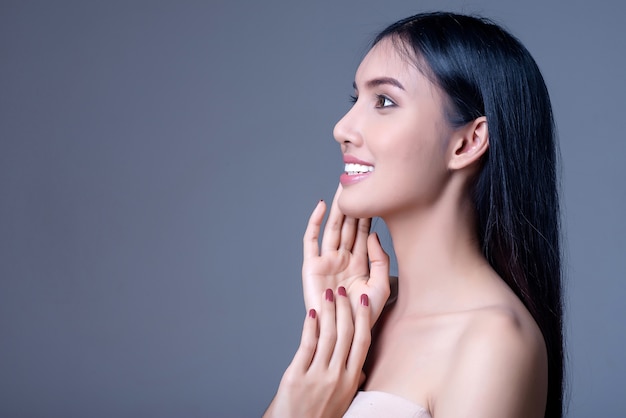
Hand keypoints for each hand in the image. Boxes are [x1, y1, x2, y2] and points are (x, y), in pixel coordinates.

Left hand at [264, 287, 370, 417]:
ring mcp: (317, 376)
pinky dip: (310, 326)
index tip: (362, 300)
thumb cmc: (319, 417)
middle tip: (342, 290)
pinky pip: (307, 345)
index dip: (363, 318)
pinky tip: (312, 313)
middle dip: (344, 308)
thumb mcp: (343, 401)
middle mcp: (337, 376)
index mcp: (351, 380)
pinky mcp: (297, 376)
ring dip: (328, 311)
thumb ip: (351, 383)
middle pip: (345, 334)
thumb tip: (360, 370)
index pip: (362, 342)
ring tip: (328, 295)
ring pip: (327, 335)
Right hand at [302, 185, 390, 323]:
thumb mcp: (380, 285)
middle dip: (353, 205)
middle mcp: (342, 259)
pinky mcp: (311, 266)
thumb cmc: (363, 315)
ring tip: (343, 188)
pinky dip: (315, 222)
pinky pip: (311, 240)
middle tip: (358, 182)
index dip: (369, 214)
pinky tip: (322, 207)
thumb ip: (379, 259)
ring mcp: (326, 261)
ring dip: (338, 209)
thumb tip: (373, 235)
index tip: (375, 193)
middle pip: (348, 226)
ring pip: (332, 228)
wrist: (344, 332)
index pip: (364, 232)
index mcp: (359, 264)